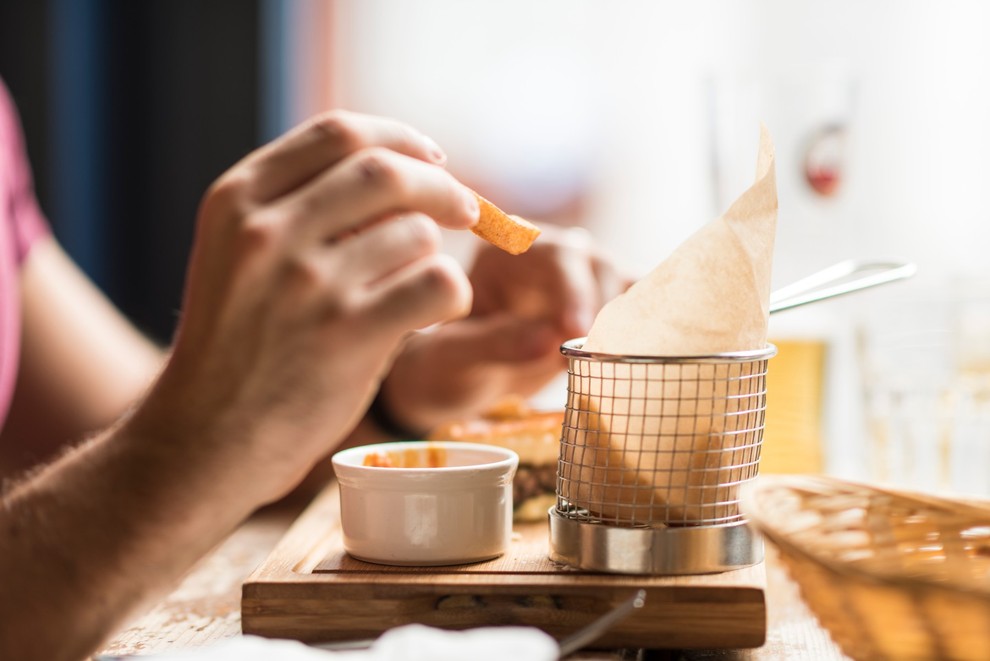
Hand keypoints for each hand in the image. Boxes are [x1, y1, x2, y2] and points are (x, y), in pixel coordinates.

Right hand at [127, 111, 479, 500]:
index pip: (339, 133)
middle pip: (387, 171)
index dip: (399, 138)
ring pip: (418, 234)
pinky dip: (451, 297)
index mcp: (238, 199)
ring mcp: (308, 282)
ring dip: (434, 257)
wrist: (205, 438)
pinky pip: (437, 285)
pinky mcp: (348, 334)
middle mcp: (268, 232)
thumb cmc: (235, 346)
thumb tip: (400, 172)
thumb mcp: (236, 257)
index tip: (431, 159)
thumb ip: (297, 208)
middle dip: (441, 186)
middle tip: (466, 209)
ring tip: (415, 289)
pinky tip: (430, 316)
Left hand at [381, 223, 631, 432]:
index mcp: (504, 251)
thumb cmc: (445, 365)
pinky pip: (635, 308)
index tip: (576, 329)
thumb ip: (493, 343)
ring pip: (623, 282)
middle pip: (595, 263)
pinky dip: (641, 330)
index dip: (572, 289)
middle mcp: (548, 254)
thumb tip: (550, 340)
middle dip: (603, 308)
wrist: (457, 382)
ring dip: (627, 320)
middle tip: (601, 353)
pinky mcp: (602, 304)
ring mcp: (580, 277)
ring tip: (616, 363)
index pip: (550, 255)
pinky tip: (633, 361)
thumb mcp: (454, 358)